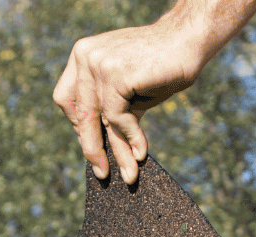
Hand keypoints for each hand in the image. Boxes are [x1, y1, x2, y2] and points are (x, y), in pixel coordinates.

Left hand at [54, 1, 255, 184]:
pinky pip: (117, 117)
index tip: (93, 146)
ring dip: (117, 151)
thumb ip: (112, 110)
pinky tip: (142, 152)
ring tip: (128, 174)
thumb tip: (104, 150)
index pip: (68, 100)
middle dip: (91, 146)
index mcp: (82, 56)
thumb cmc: (161, 67)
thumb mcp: (129, 91)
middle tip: (102, 172)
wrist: (187, 42)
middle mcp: (85, 56)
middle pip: (79, 112)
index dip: (79, 126)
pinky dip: (131, 138)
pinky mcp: (115, 75)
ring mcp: (98, 63)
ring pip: (99, 119)